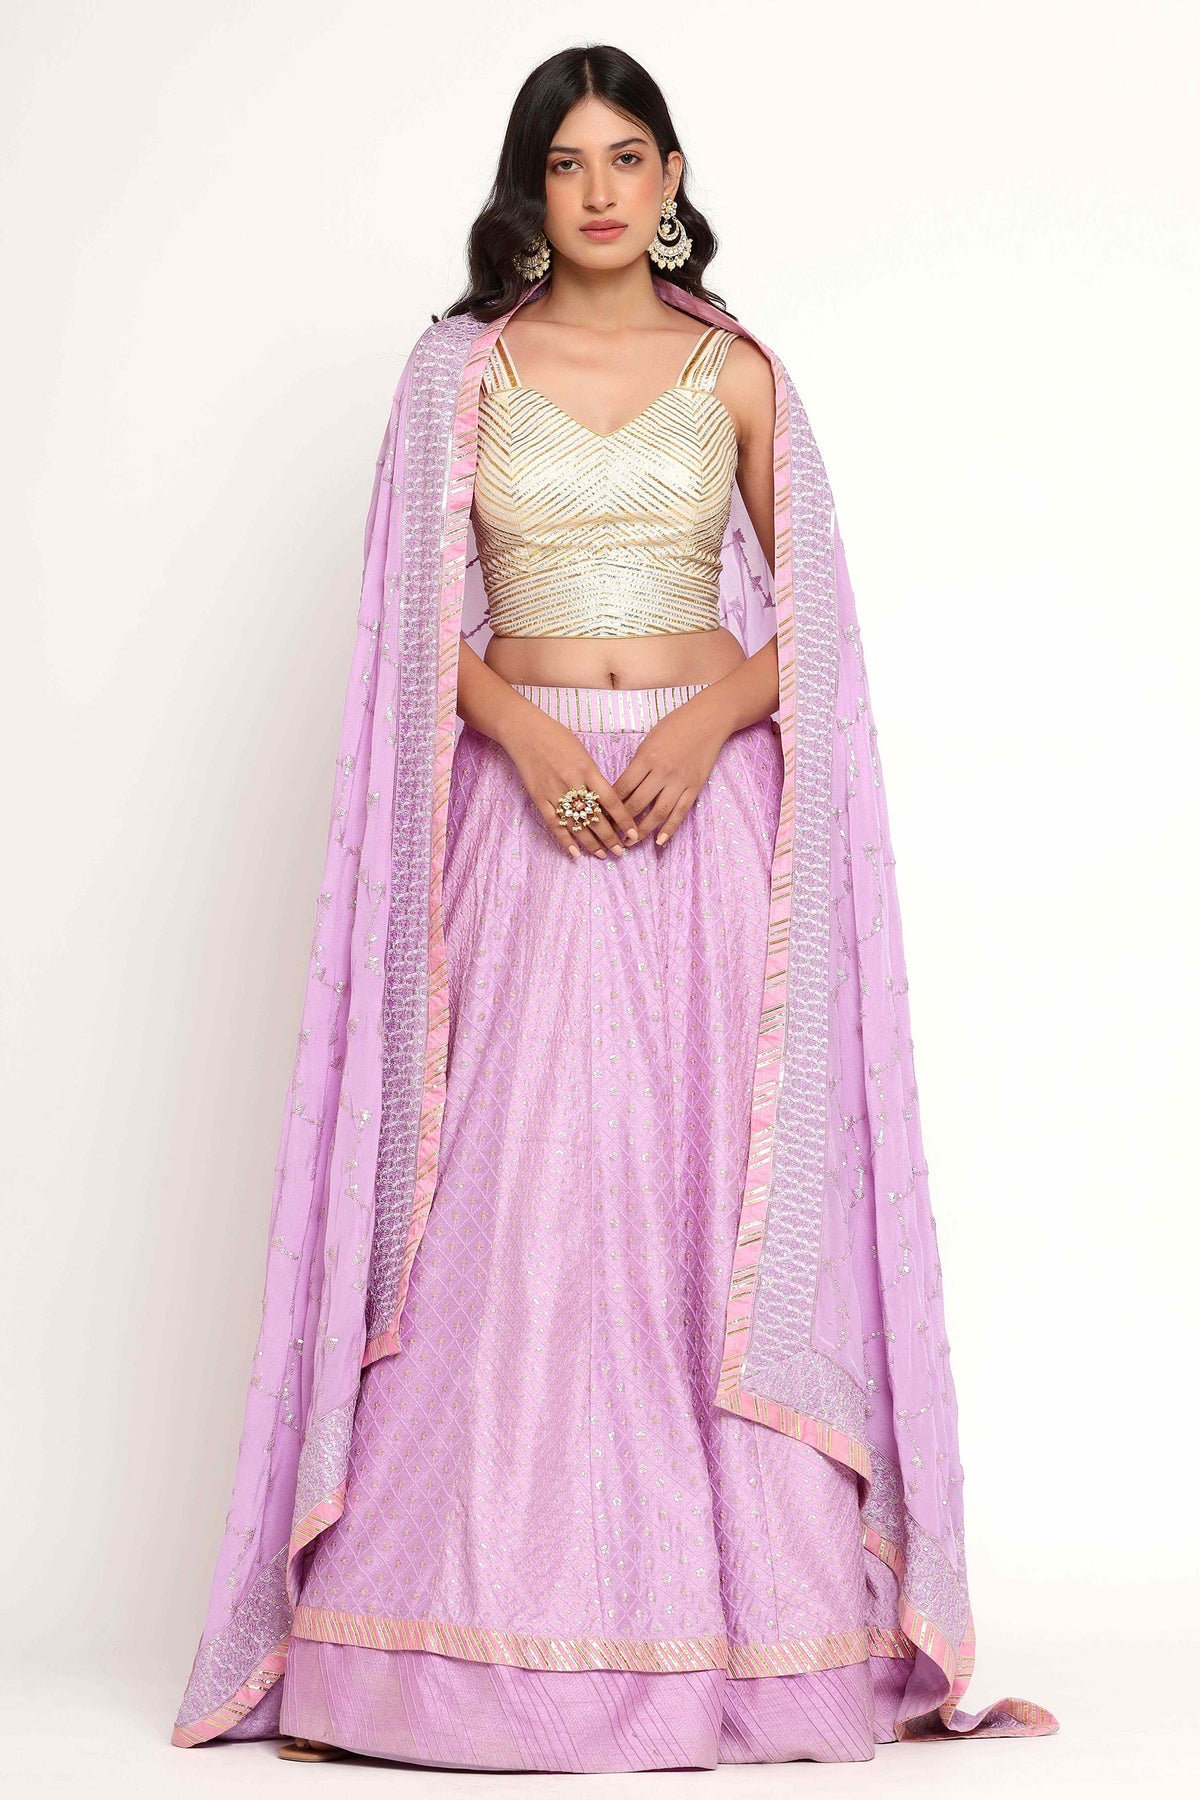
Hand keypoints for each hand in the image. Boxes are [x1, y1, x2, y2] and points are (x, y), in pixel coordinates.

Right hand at [500, 709, 640, 859]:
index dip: (623, 820)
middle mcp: (572, 783)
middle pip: (595, 818)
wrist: (525, 731)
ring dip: (590, 843)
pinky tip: (574, 852)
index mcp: (587, 769)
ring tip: (601, 854)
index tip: (633, 833)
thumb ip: (594, 777)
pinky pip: (554, 823)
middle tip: (620, 852)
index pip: (611, 801)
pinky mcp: (539, 798)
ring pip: (576, 825)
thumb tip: (606, 802)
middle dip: (610, 838)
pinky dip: (564, 839)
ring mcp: (554, 792)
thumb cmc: (557, 738)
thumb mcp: (583, 753)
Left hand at [611, 691, 730, 846]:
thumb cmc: (675, 726)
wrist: (708, 720)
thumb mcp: (648, 741)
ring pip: (658, 813)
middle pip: (637, 804)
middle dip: (622, 822)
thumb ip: (637, 765)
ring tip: (631, 842)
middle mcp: (662, 772)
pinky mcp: (694, 787)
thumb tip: (623, 789)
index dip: (610, 805)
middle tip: (611, 834)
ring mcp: (680, 781)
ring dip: (643, 831)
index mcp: (646, 758)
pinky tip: (659, 840)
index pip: (622, 788)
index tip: (601, 816)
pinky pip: (680, 812)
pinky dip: (669, 828)